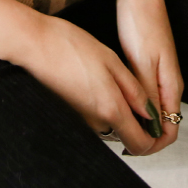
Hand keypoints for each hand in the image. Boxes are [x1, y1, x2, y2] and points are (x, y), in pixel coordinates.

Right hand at [6, 13, 160, 156]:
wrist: (32, 44)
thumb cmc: (70, 46)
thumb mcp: (111, 60)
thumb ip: (134, 90)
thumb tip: (151, 114)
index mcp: (110, 109)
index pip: (140, 144)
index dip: (153, 137)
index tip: (156, 118)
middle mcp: (94, 123)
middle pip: (124, 132)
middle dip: (133, 116)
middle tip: (128, 83)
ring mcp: (79, 120)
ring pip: (108, 122)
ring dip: (114, 106)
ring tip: (107, 74)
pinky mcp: (68, 114)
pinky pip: (92, 115)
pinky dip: (98, 102)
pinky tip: (91, 77)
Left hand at [116, 0, 183, 156]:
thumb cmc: (140, 24)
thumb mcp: (142, 64)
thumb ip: (149, 97)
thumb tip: (152, 128)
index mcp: (171, 85)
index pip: (171, 130)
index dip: (153, 145)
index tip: (130, 147)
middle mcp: (169, 82)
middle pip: (163, 122)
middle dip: (144, 136)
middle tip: (115, 138)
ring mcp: (160, 72)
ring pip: (153, 108)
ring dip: (137, 120)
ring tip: (111, 123)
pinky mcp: (149, 63)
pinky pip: (145, 94)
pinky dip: (133, 104)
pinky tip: (115, 100)